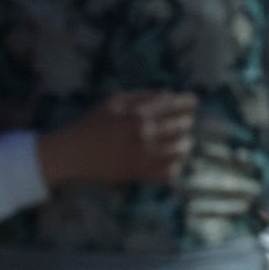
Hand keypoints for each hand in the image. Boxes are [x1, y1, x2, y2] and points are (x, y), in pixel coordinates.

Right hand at [37, 91, 197, 185]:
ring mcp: (145, 157)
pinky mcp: (141, 174)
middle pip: (182, 126)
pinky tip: (172, 159)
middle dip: (187, 120)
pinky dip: (175, 165)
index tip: (193, 101)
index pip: (175, 105)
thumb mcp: (115, 100)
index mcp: (139, 114)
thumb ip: (143, 96)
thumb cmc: (93, 123)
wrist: (75, 153)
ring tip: (183, 140)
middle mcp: (146, 135)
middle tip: (186, 120)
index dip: (189, 102)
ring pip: (181, 150)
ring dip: (185, 142)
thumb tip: (170, 95)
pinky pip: (169, 172)